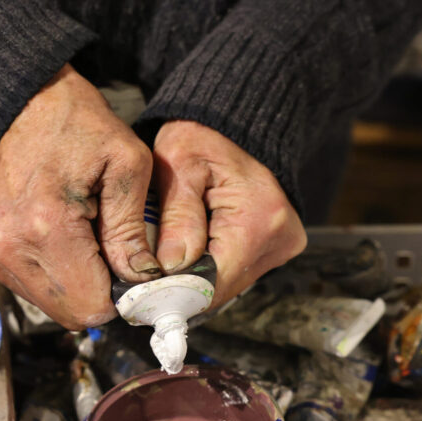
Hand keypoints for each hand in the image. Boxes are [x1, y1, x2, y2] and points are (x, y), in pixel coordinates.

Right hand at [0, 64, 158, 329]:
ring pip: (49, 305)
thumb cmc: (81, 126)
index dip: (122, 296)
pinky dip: (52, 274)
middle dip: (99, 292)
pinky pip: (27, 288)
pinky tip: (59, 237)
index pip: (92, 307)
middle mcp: (8, 246)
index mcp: (47, 226)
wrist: (24, 104)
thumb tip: (141, 282)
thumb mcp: (128, 165)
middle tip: (114, 253)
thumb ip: (133, 231)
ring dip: (75, 283)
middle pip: (70, 313)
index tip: (134, 270)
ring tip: (85, 238)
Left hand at [152, 120, 306, 307]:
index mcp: (259, 219)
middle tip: (144, 277)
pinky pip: (233, 271)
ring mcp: (281, 246)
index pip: (213, 283)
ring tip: (163, 259)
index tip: (140, 295)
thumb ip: (176, 217)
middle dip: (179, 286)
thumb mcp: (179, 165)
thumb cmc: (203, 137)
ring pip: (225, 284)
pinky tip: (185, 254)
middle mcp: (279, 239)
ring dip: (192, 278)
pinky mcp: (274, 247)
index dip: (173, 292)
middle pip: (219, 289)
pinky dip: (206, 267)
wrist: (232, 125)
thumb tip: (169, 267)